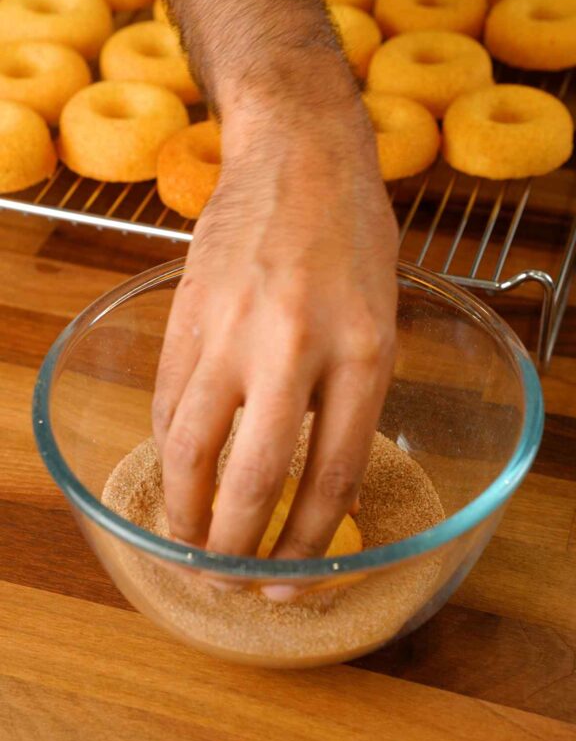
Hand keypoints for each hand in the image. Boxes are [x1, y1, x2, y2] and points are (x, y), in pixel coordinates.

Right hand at [153, 87, 398, 573]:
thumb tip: (322, 486)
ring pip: (194, 447)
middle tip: (230, 585)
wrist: (297, 155)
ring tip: (189, 547)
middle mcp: (294, 345)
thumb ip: (354, 403)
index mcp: (364, 351)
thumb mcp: (383, 321)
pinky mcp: (187, 316)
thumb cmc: (353, 236)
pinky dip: (171, 452)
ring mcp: (232, 329)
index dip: (308, 543)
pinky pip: (170, 403)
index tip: (292, 581)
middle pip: (255, 475)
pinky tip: (177, 478)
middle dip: (238, 548)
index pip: (331, 474)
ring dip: (187, 511)